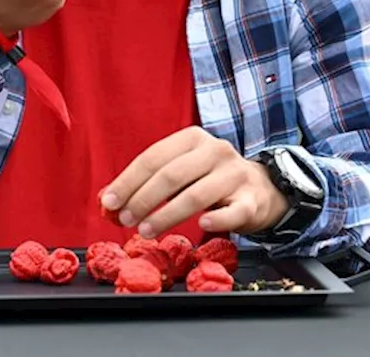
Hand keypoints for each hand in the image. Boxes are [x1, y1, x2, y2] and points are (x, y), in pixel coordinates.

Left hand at [99, 127, 289, 237]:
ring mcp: (235, 175)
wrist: (260, 189)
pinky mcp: (251, 200)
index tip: (109, 202)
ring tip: (145, 231)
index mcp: (193, 138)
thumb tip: (108, 200)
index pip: (153, 157)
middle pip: (172, 175)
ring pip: (196, 195)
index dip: (128, 181)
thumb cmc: (210, 180)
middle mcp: (216, 151)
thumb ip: (150, 181)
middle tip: (125, 220)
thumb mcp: (182, 171)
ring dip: (167, 215)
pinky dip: (217, 219)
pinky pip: (233, 211)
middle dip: (143, 200)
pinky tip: (201, 226)